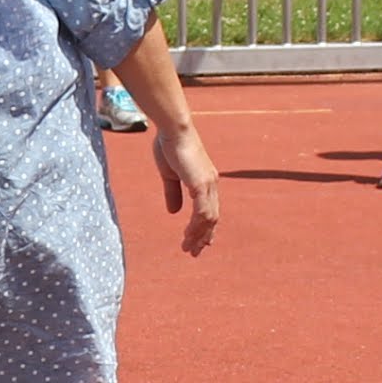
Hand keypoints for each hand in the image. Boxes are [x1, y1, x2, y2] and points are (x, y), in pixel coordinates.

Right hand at [150, 117, 222, 251]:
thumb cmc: (169, 146)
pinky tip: (188, 236)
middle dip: (203, 237)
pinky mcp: (201, 185)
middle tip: (195, 252)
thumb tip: (174, 212)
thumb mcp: (169, 175)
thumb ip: (173, 193)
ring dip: (198, 236)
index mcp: (205, 181)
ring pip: (208, 219)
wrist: (173, 130)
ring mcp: (208, 185)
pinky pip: (202, 213)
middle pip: (212, 217)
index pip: (209, 209)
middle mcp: (210, 184)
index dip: (204, 227)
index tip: (199, 241)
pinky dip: (196, 227)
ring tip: (189, 249)